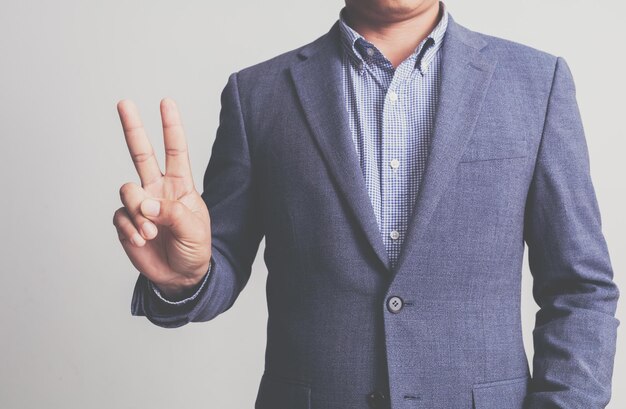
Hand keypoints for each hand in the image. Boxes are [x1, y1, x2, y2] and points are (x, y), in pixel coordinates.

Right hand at [113, 98, 211, 298]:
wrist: (181, 277)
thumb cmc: (194, 249)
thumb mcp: (195, 230)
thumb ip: (172, 212)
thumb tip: (145, 203)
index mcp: (180, 185)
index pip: (175, 150)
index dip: (171, 127)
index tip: (166, 102)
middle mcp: (157, 189)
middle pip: (141, 153)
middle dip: (133, 128)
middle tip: (124, 103)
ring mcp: (140, 205)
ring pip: (127, 189)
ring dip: (138, 211)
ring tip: (152, 231)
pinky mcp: (126, 223)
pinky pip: (120, 217)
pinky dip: (131, 228)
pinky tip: (142, 240)